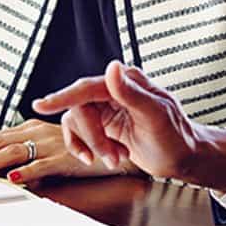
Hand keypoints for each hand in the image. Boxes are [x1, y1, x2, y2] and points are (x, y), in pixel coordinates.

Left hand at [0, 120, 137, 185]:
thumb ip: (26, 152)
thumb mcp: (48, 145)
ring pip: (13, 151)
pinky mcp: (64, 158)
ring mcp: (50, 144)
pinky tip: (11, 178)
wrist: (114, 147)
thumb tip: (1, 166)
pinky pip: (42, 165)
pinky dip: (26, 172)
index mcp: (31, 128)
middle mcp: (38, 132)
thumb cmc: (80, 147)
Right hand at [33, 60, 225, 190]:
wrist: (184, 158)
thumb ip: (131, 92)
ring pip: (78, 122)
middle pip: (80, 108)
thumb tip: (112, 67)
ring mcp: (107, 108)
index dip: (63, 96)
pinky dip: (88, 149)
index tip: (41, 104)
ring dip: (93, 145)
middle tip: (111, 157)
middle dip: (93, 137)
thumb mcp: (156, 115)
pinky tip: (106, 158)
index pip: (88, 87)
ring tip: (116, 158)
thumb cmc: (176, 137)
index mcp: (127, 82)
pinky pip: (79, 134)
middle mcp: (114, 91)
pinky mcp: (103, 125)